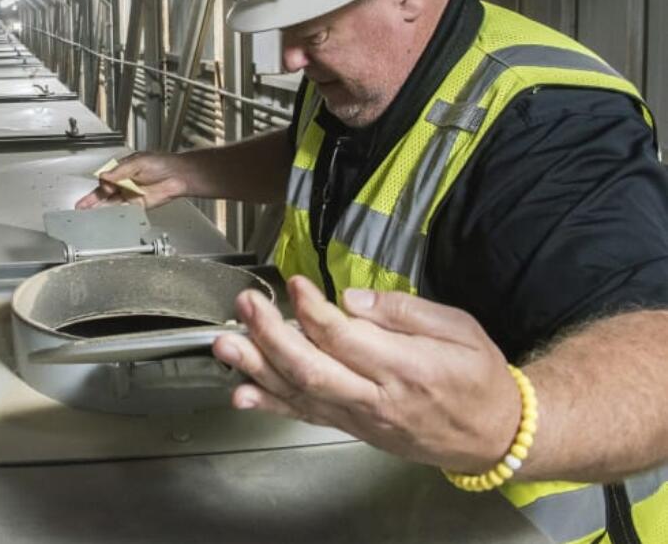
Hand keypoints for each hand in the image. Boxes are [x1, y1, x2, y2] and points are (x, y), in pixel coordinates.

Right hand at [74, 151, 189, 209]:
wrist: (178, 175)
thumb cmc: (162, 163)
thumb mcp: (138, 162)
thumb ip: (120, 171)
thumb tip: (105, 175)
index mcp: (122, 170)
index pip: (105, 179)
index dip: (103, 184)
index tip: (104, 186)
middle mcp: (124, 183)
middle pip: (104, 193)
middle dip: (92, 200)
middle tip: (81, 207)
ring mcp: (130, 194)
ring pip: (111, 203)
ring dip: (100, 208)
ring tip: (88, 214)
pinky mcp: (137, 205)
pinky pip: (124, 210)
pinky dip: (115, 214)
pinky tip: (107, 217)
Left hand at [212, 276, 521, 472]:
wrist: (494, 435)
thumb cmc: (478, 377)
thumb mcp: (459, 329)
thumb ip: (404, 311)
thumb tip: (353, 300)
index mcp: (406, 369)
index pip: (346, 339)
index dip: (312, 311)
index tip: (292, 283)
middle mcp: (376, 399)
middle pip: (311, 368)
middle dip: (270, 335)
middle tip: (245, 304)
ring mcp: (359, 418)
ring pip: (298, 393)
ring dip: (256, 368)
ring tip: (224, 343)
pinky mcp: (350, 427)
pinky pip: (303, 415)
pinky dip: (269, 404)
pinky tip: (240, 393)